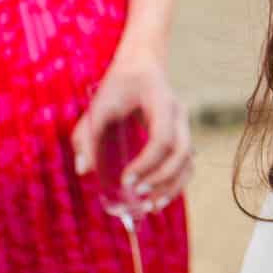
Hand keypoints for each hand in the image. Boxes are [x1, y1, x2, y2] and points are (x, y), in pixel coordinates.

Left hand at [70, 47, 193, 202]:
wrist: (142, 66)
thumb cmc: (119, 85)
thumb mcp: (99, 104)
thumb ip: (88, 134)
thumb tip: (83, 170)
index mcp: (162, 102)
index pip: (163, 137)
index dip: (147, 163)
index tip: (126, 180)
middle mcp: (180, 115)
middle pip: (182, 152)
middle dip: (161, 178)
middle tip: (136, 192)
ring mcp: (185, 127)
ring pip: (188, 161)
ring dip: (173, 186)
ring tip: (151, 207)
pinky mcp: (181, 137)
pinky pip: (186, 164)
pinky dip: (176, 183)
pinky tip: (158, 199)